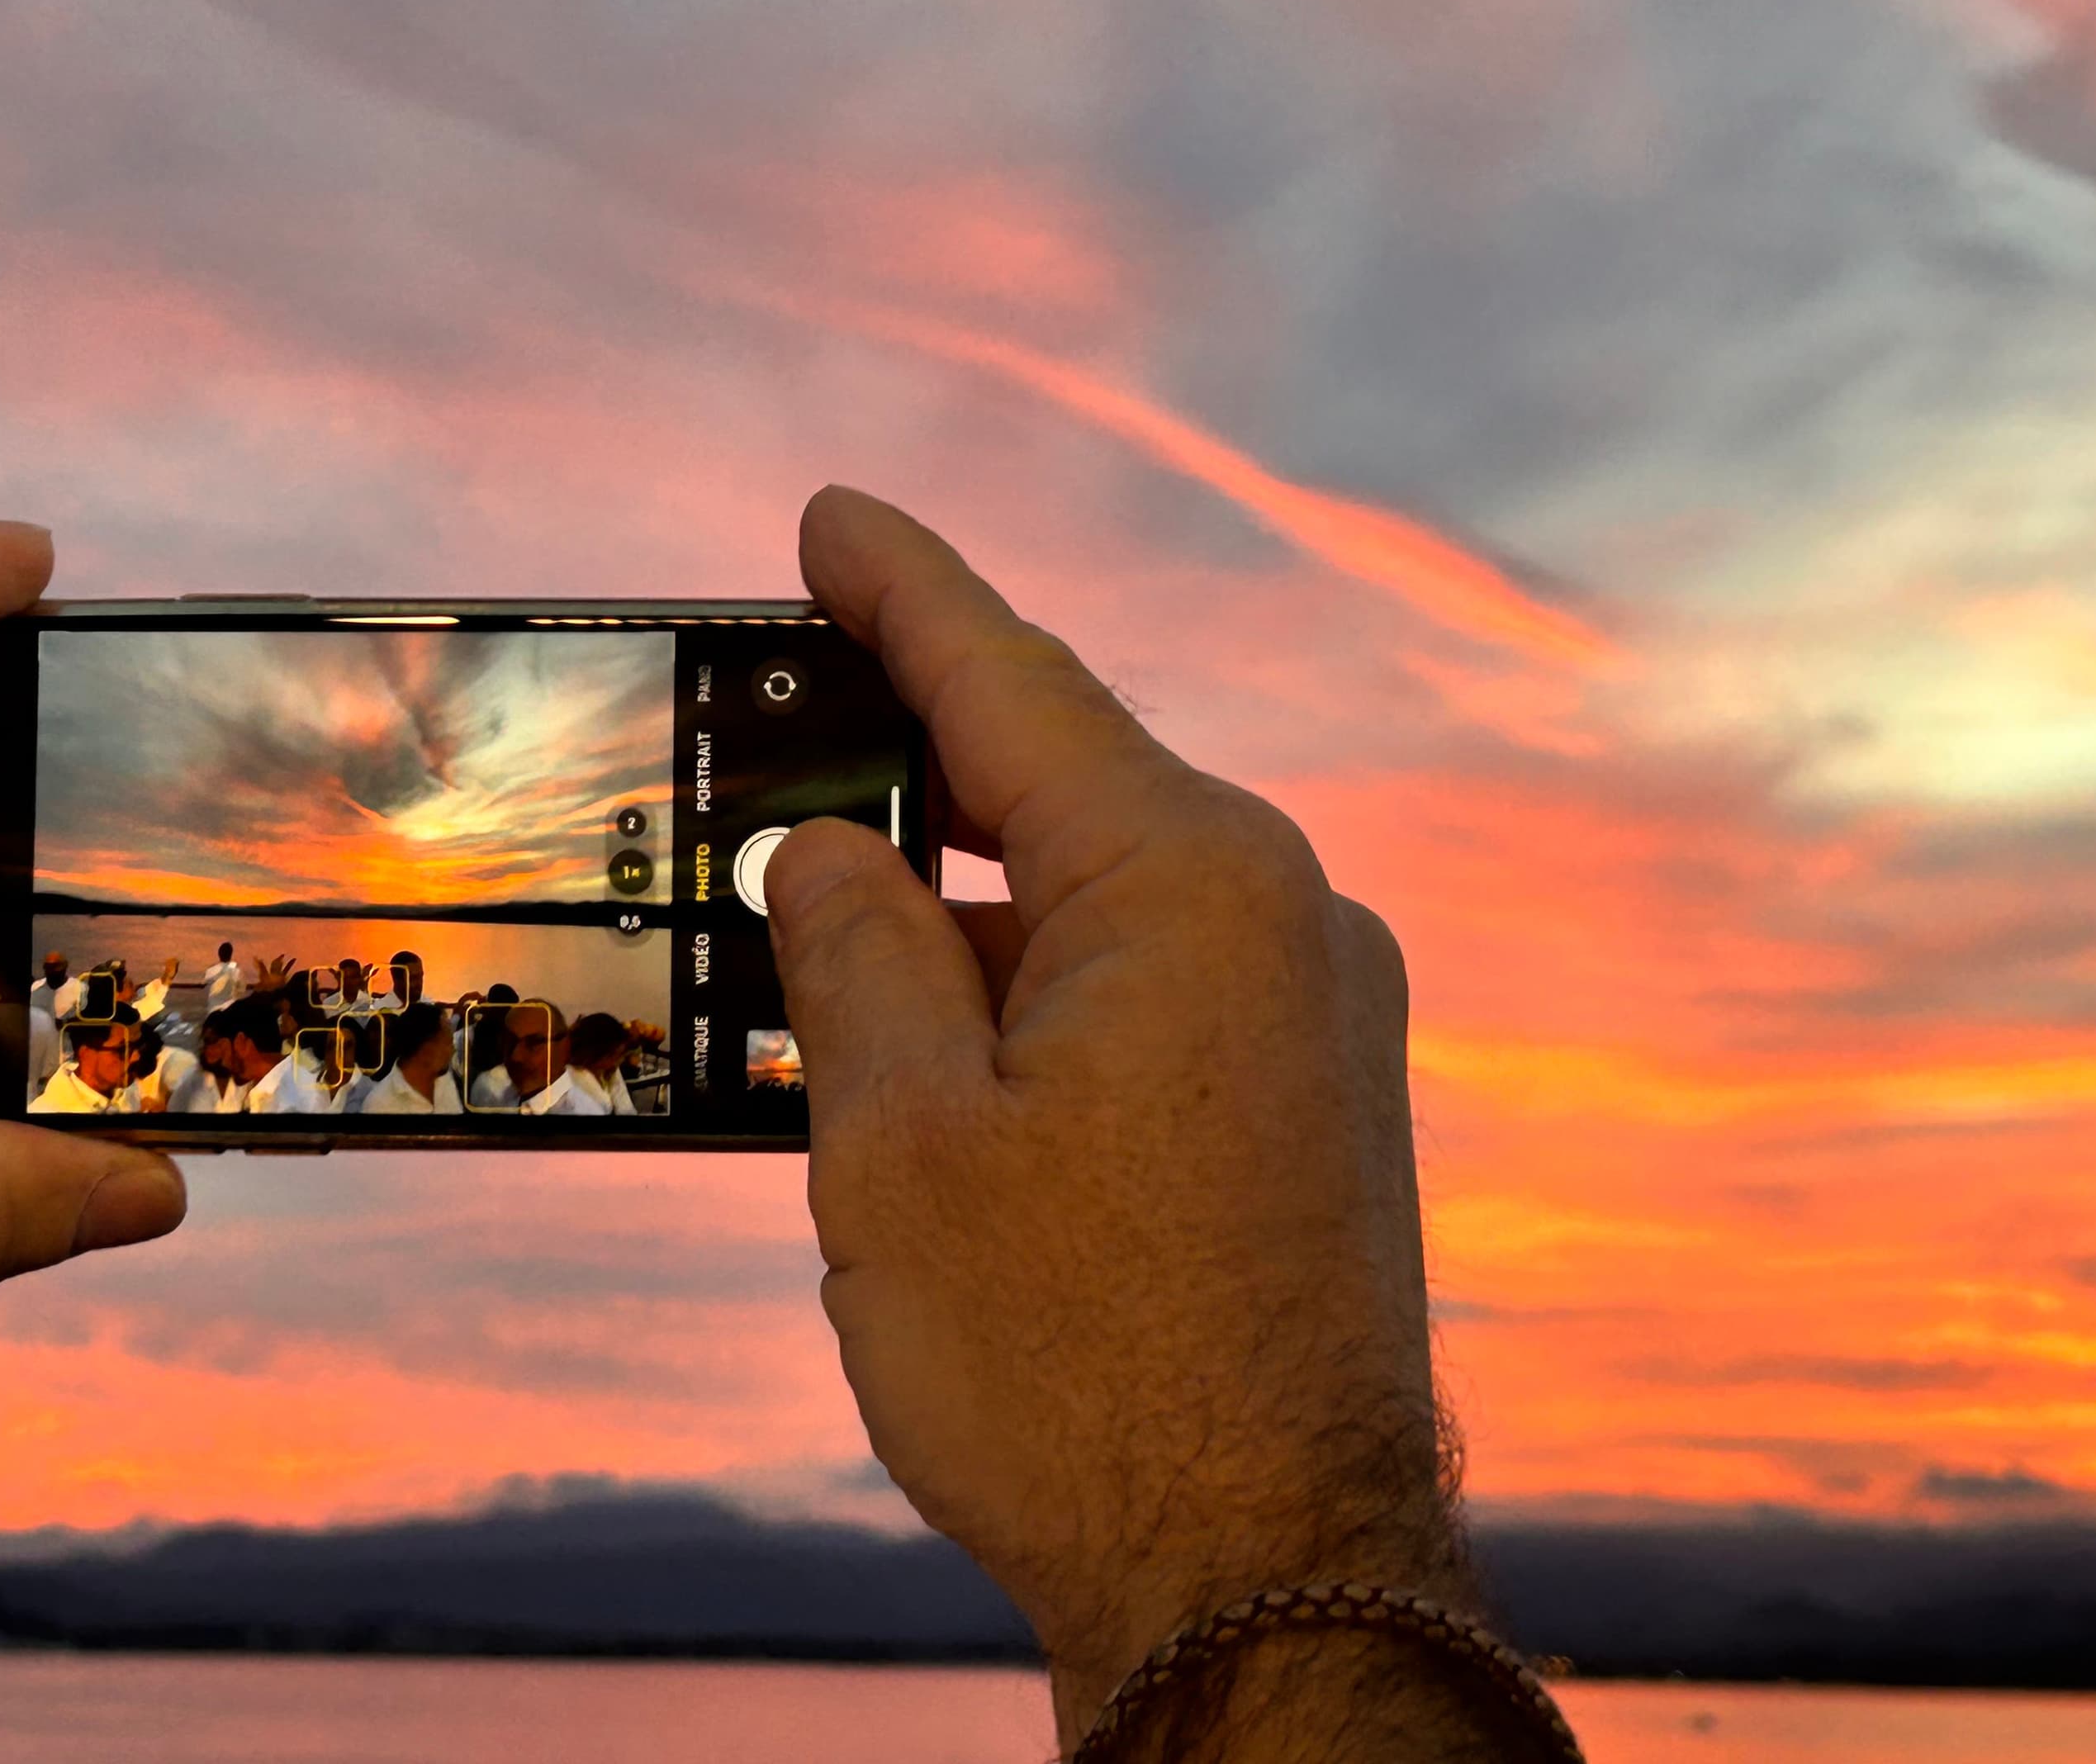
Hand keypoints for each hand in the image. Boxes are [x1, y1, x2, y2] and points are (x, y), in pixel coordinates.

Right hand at [769, 490, 1469, 1754]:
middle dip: (909, 764)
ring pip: (1093, 901)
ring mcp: (1314, 1015)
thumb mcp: (898, 1141)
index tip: (831, 516)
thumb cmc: (1079, 1372)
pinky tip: (930, 1056)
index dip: (899, 591)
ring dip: (959, 915)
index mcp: (1188, 882)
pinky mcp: (1311, 1104)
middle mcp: (1281, 919)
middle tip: (781, 721)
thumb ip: (850, 950)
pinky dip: (1028, 994)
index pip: (1011, 683)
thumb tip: (825, 852)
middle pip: (1059, 786)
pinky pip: (1146, 990)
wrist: (1266, 1579)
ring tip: (817, 944)